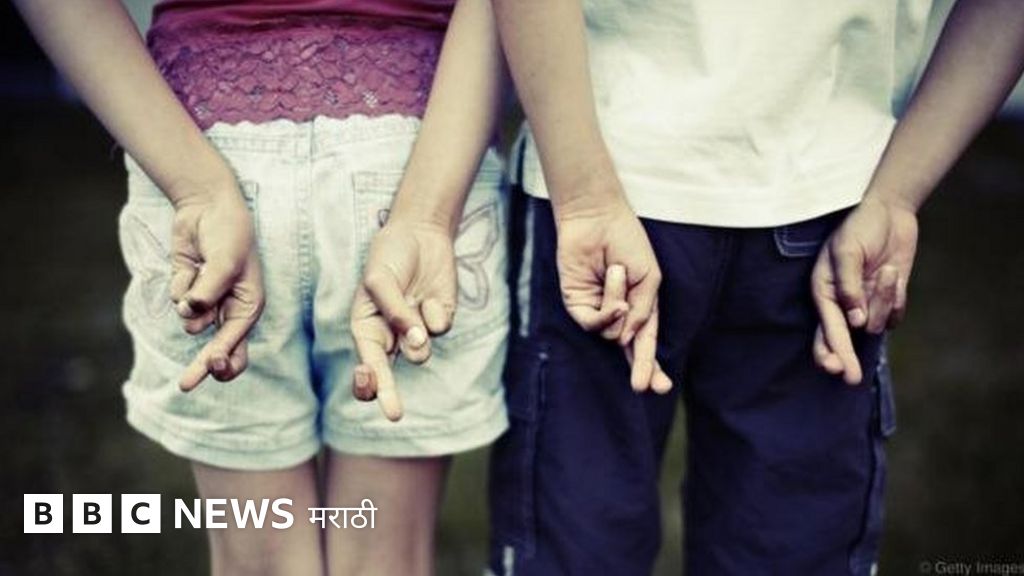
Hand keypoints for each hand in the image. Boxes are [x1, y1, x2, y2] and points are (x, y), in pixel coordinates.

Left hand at [168, 185, 264, 391]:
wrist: (208, 206)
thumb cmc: (229, 233)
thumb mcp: (226, 261)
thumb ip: (209, 290)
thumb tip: (190, 311)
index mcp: (248, 306)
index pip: (238, 343)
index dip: (224, 359)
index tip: (214, 367)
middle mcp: (228, 309)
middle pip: (216, 350)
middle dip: (202, 367)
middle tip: (184, 386)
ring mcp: (207, 301)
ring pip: (190, 320)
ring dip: (190, 302)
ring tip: (201, 271)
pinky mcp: (187, 290)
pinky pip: (177, 300)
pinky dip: (180, 283)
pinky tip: (192, 264)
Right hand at [350, 220, 457, 421]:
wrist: (420, 235)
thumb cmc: (390, 257)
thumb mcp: (381, 279)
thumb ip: (395, 312)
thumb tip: (418, 340)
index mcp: (366, 330)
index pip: (364, 365)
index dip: (366, 381)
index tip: (368, 384)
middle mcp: (390, 338)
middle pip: (388, 378)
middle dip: (389, 395)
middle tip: (393, 415)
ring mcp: (417, 333)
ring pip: (420, 353)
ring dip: (418, 335)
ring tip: (414, 305)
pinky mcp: (439, 322)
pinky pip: (440, 328)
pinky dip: (435, 311)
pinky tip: (429, 294)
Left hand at [554, 194, 671, 393]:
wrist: (598, 219)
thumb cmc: (628, 244)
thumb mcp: (650, 281)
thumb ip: (643, 313)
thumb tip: (627, 341)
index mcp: (639, 308)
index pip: (646, 344)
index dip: (652, 366)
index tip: (662, 387)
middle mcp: (618, 314)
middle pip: (628, 352)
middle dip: (640, 368)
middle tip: (643, 387)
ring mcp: (597, 311)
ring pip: (613, 332)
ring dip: (619, 301)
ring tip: (617, 271)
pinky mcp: (576, 305)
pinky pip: (593, 323)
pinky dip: (605, 307)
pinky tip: (611, 280)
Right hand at [811, 196, 918, 383]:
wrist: (890, 212)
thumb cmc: (859, 228)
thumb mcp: (846, 251)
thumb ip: (848, 286)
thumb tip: (854, 321)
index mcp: (823, 292)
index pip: (825, 328)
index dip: (831, 350)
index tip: (836, 368)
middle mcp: (842, 304)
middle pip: (841, 341)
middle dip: (845, 358)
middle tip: (850, 378)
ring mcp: (865, 305)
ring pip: (875, 324)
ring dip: (885, 299)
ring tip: (887, 270)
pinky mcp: (887, 302)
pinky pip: (894, 316)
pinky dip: (897, 299)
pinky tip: (894, 274)